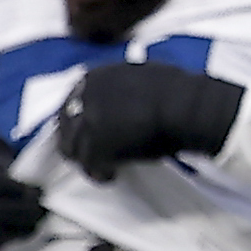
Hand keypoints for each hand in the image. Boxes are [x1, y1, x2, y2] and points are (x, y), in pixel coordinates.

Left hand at [48, 57, 245, 178]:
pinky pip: (90, 166)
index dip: (79, 122)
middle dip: (78, 142)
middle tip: (92, 156)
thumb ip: (120, 85)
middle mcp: (84, 97)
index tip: (90, 133)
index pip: (72, 103)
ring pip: (73, 149)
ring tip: (105, 170)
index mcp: (93, 78)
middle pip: (65, 127)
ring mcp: (87, 122)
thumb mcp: (139, 74)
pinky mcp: (96, 146)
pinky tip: (113, 176)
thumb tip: (121, 95)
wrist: (185, 107)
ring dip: (88, 161)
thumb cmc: (175, 89)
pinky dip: (100, 173)